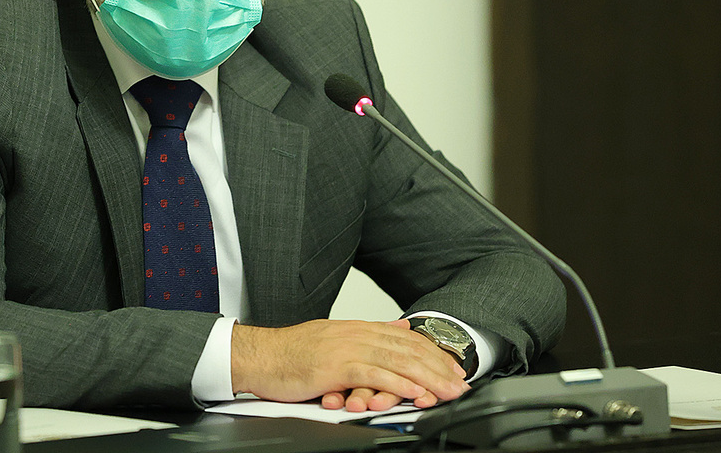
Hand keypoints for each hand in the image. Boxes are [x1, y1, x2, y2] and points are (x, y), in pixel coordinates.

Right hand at [231, 318, 468, 408]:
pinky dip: (398, 383)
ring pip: (397, 360)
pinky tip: (415, 393)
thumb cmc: (290, 354)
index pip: (405, 339)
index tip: (453, 369)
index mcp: (356, 329)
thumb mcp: (333, 337)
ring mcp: (346, 348)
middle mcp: (355, 334)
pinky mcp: (336, 365)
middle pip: (407, 349)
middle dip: (438, 367)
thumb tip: (398, 328)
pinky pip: (374, 374)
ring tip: (447, 391)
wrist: (259, 356)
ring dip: (427, 378)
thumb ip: (367, 334)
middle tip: (461, 384)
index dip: (433, 353)